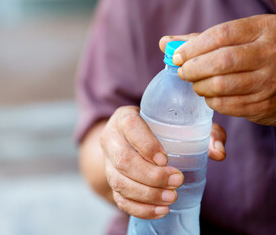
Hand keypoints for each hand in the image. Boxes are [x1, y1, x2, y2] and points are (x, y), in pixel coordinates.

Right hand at [100, 106, 225, 218]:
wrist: (133, 142)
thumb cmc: (162, 129)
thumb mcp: (182, 124)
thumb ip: (206, 133)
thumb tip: (218, 152)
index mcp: (124, 117)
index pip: (129, 126)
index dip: (146, 143)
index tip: (165, 159)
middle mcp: (111, 138)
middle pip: (123, 159)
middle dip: (151, 175)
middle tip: (177, 181)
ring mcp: (108, 162)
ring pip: (118, 181)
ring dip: (146, 194)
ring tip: (171, 198)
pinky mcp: (110, 182)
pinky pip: (119, 199)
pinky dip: (140, 208)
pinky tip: (161, 210)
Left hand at [159, 14, 275, 125]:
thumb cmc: (255, 53)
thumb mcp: (239, 38)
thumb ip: (201, 40)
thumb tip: (165, 43)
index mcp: (261, 30)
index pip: (220, 35)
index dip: (193, 47)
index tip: (177, 56)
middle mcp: (269, 54)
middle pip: (220, 61)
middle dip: (193, 69)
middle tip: (184, 72)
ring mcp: (269, 80)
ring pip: (222, 86)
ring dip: (200, 86)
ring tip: (197, 84)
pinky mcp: (264, 104)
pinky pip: (228, 105)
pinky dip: (212, 102)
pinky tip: (211, 95)